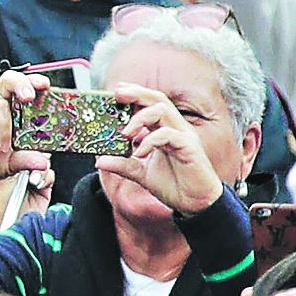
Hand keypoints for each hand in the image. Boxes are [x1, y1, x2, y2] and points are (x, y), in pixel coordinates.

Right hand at [0, 71, 48, 208]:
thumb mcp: (14, 163)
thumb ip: (27, 159)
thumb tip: (43, 161)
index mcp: (12, 112)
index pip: (24, 88)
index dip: (34, 82)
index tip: (45, 86)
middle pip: (8, 81)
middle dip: (21, 84)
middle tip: (29, 98)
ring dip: (5, 128)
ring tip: (4, 147)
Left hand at [92, 84, 224, 220]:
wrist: (196, 204)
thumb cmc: (174, 185)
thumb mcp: (141, 174)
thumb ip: (122, 165)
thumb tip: (99, 160)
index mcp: (165, 130)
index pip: (150, 104)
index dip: (135, 94)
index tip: (116, 90)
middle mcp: (176, 128)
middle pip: (158, 100)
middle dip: (137, 93)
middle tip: (117, 93)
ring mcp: (184, 136)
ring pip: (163, 111)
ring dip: (140, 118)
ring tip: (124, 133)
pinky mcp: (189, 147)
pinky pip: (168, 135)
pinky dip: (150, 140)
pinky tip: (139, 152)